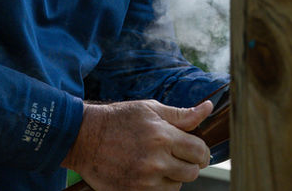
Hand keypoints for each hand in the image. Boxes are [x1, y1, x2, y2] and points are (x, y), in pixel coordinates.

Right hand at [62, 99, 212, 190]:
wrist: (83, 138)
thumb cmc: (118, 120)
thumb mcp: (150, 109)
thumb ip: (181, 114)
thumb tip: (208, 108)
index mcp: (163, 136)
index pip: (199, 151)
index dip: (201, 152)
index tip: (195, 151)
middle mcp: (156, 160)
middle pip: (192, 172)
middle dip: (189, 164)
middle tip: (176, 157)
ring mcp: (144, 180)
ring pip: (177, 186)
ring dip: (173, 176)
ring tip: (157, 163)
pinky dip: (159, 187)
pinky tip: (148, 174)